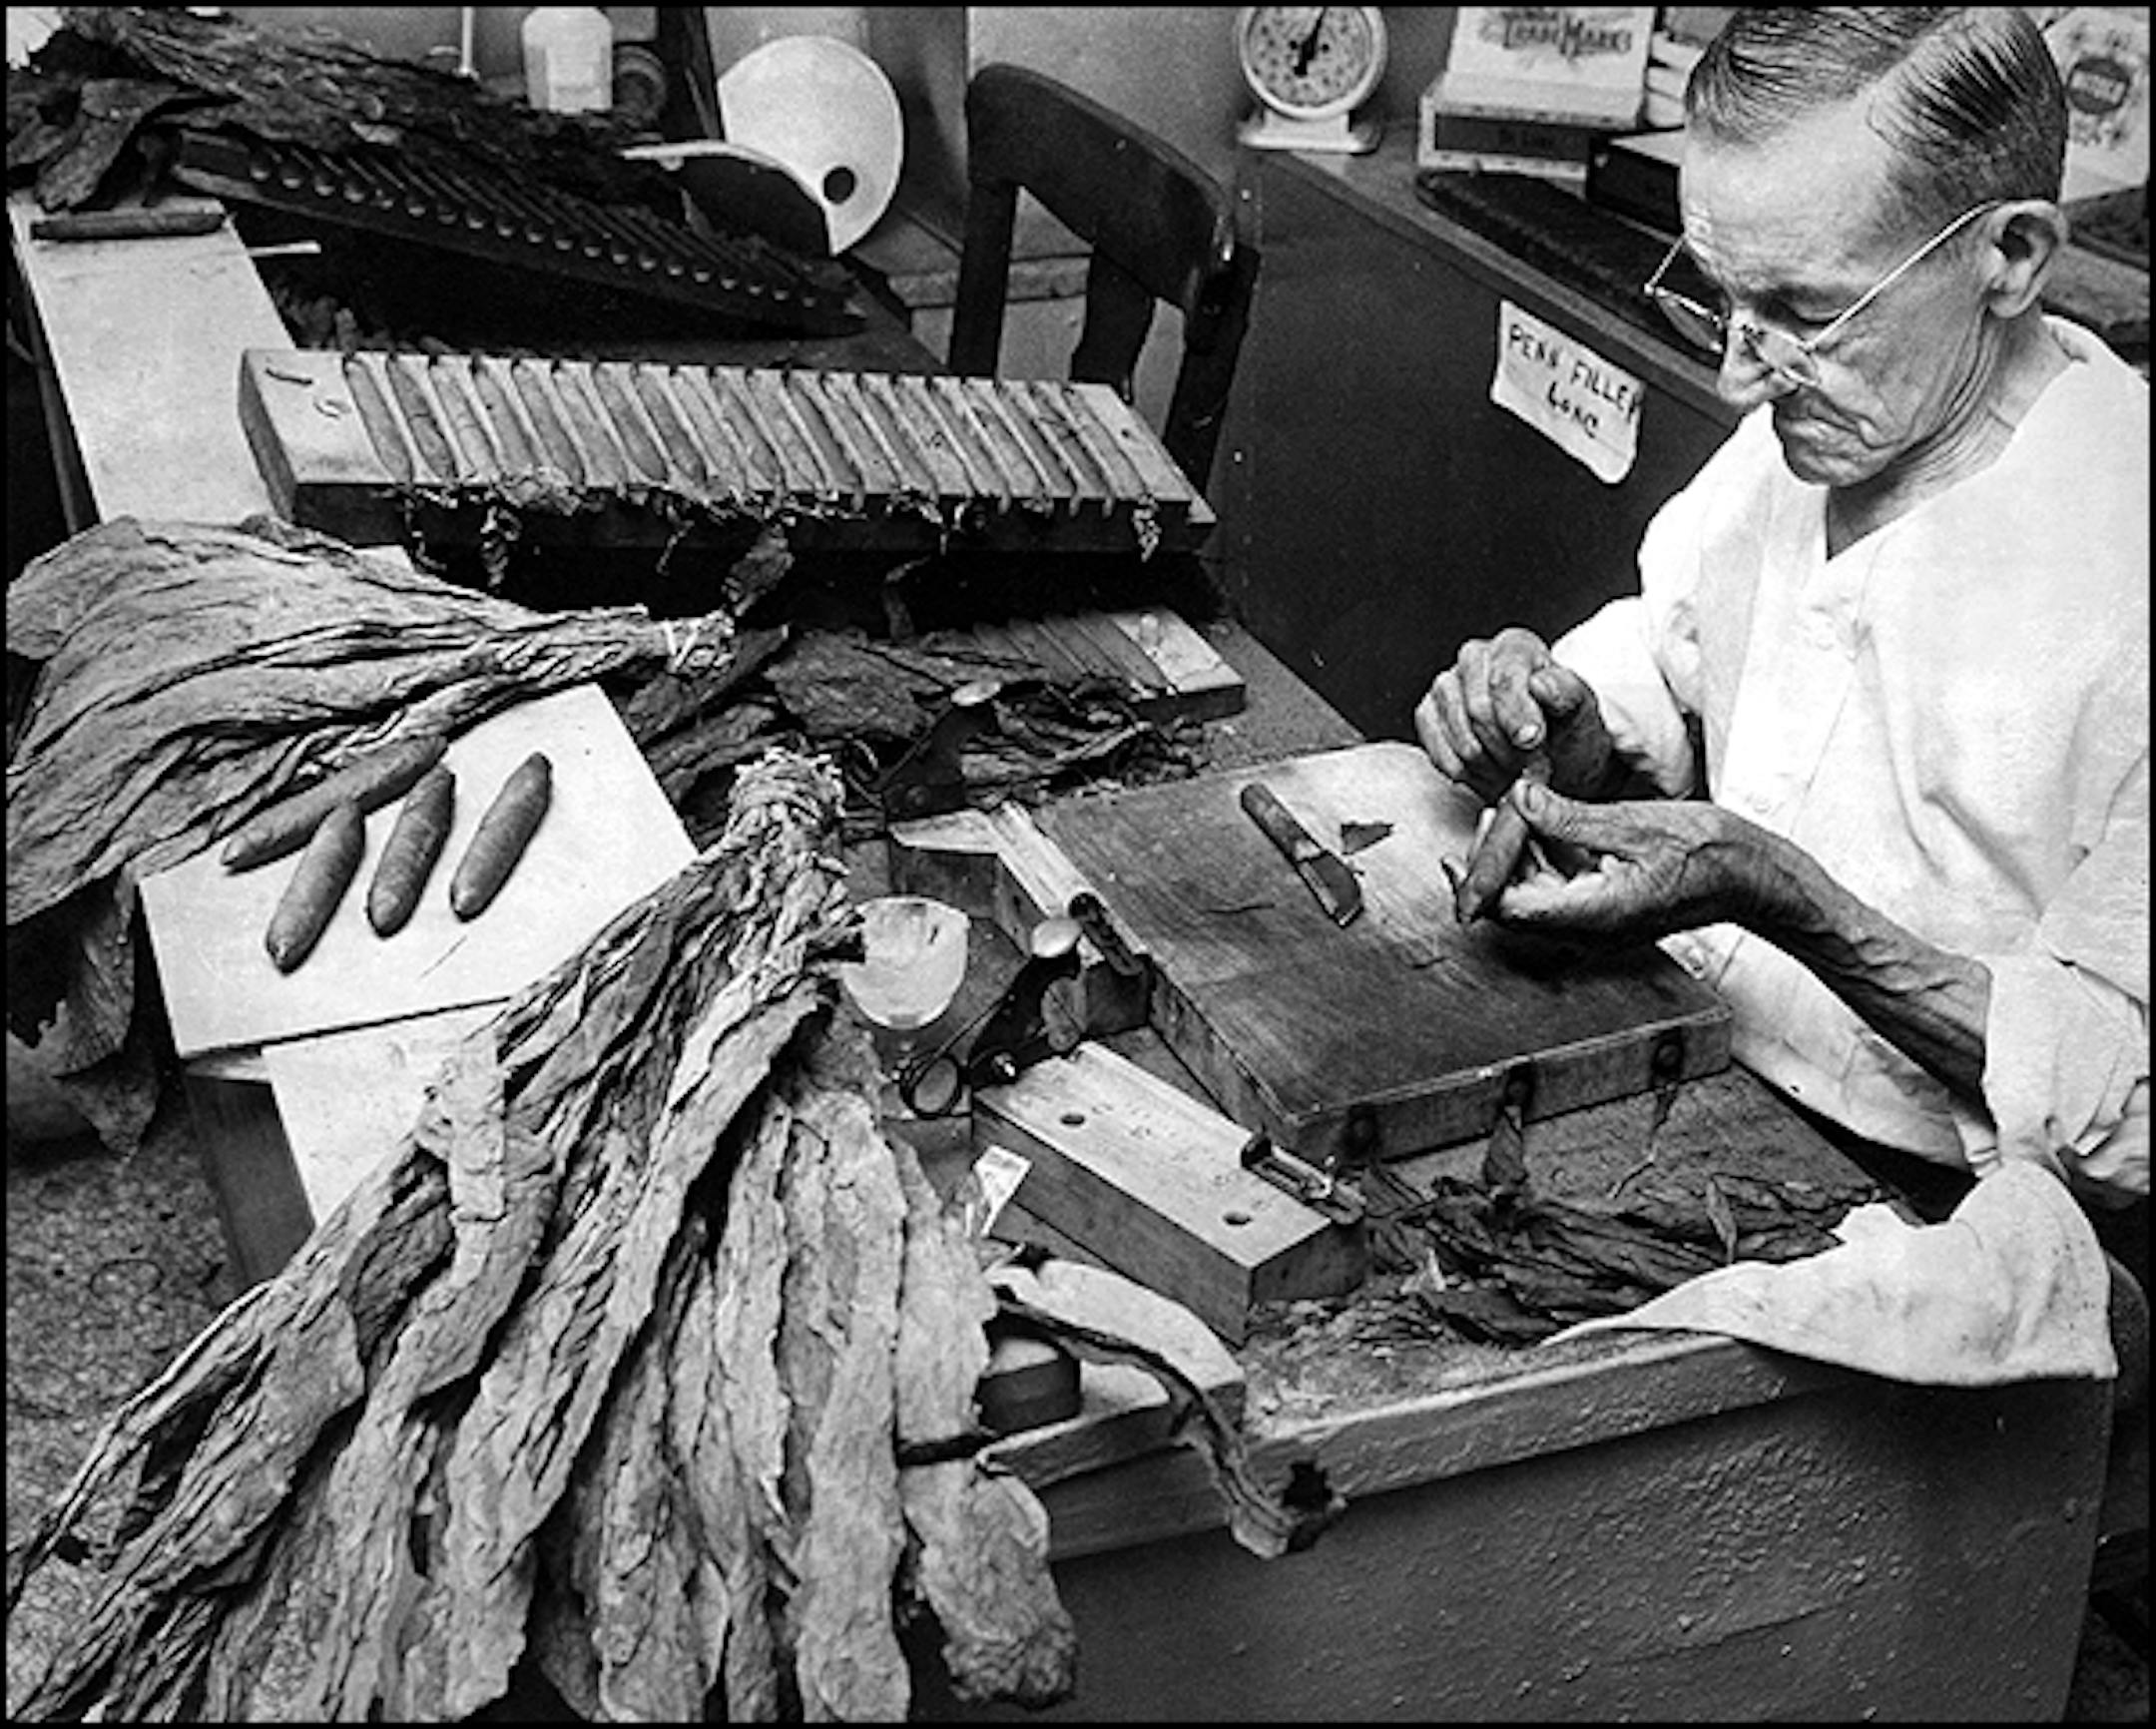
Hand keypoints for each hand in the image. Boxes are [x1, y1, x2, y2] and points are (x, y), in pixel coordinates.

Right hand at [1414, 627, 1614, 805]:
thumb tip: (1540, 684)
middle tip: (1531, 764)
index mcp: (1515, 646)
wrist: (1552, 755)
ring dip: (1492, 766)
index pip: (1503, 679)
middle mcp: (1474, 657)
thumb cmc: (1567, 729)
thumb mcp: (1581, 712)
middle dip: (1508, 747)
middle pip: (1477, 711)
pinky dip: (1469, 774)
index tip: (1532, 742)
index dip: (1517, 715)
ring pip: (1460, 738)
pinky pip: (1440, 755)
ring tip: (1514, 770)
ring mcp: (1445, 685)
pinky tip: (1490, 773)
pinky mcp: (1427, 715)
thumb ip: (1566, 695)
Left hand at [1459, 781, 1779, 940]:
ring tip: (1519, 809)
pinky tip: (1544, 827)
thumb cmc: (1708, 852)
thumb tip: (1519, 798)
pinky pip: (1554, 893)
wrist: (1751, 878)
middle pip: (1511, 907)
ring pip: (1529, 899)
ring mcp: (1593, 926)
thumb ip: (1570, 819)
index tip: (1490, 822)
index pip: (1509, 905)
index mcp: (1593, 914)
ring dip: (1518, 857)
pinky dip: (1542, 861)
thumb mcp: (1634, 824)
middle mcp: (1586, 930)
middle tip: (1498, 810)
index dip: (1486, 868)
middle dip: (1496, 860)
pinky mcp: (1600, 914)